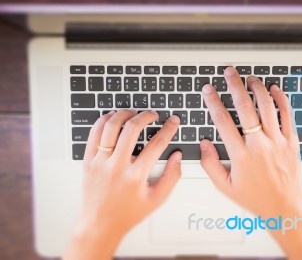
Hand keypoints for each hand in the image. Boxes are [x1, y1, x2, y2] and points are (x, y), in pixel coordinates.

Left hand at [64, 110, 181, 259]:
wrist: (100, 224)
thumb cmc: (128, 213)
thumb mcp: (157, 199)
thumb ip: (172, 177)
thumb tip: (177, 157)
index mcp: (135, 176)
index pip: (157, 144)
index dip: (168, 129)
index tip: (173, 121)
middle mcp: (116, 167)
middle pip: (132, 129)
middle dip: (146, 116)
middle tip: (153, 114)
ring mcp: (100, 162)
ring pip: (111, 127)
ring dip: (124, 114)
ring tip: (133, 113)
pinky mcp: (88, 161)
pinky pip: (94, 134)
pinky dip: (104, 121)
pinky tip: (112, 117)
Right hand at [200, 67, 301, 217]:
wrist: (284, 207)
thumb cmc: (256, 198)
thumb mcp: (225, 186)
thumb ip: (211, 164)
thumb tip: (204, 144)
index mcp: (241, 155)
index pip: (223, 121)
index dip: (213, 102)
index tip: (208, 90)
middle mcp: (259, 145)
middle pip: (245, 107)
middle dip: (235, 86)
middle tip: (229, 73)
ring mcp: (277, 141)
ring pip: (267, 106)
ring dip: (257, 89)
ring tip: (250, 78)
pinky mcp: (291, 142)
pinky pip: (287, 115)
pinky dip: (281, 99)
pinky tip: (274, 89)